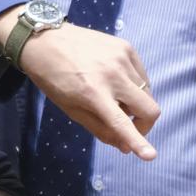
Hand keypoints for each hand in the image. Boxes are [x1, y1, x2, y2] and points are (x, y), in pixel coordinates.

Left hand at [0, 10, 159, 159]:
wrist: (45, 39)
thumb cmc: (53, 78)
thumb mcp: (70, 109)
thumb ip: (100, 129)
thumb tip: (126, 146)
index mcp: (93, 93)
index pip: (121, 123)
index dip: (138, 142)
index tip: (151, 156)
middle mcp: (112, 74)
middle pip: (149, 108)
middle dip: (144, 125)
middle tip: (130, 127)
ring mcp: (122, 58)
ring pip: (148, 92)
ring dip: (136, 103)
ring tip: (114, 98)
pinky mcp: (126, 47)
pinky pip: (142, 75)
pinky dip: (134, 85)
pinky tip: (115, 81)